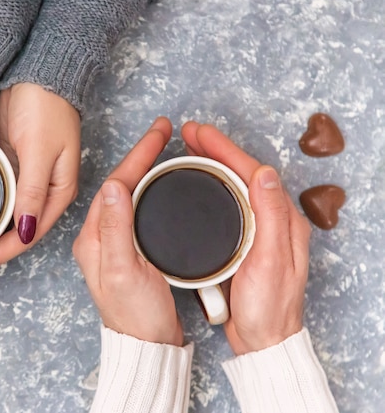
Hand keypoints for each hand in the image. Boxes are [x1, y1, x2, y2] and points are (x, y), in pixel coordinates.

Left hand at [0, 83, 80, 290]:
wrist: (41, 71)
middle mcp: (45, 192)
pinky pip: (1, 201)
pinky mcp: (16, 167)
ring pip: (6, 221)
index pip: (24, 238)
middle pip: (15, 236)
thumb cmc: (47, 106)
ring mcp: (30, 181)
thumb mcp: (40, 150)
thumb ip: (32, 192)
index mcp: (57, 192)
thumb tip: (23, 233)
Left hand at [73, 118, 183, 345]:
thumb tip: (116, 187)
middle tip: (163, 130)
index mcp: (93, 238)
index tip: (158, 132)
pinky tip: (158, 184)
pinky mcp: (128, 251)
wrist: (147, 345)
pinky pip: (136, 209)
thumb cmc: (135, 316)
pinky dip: (148, 190)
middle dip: (140, 154)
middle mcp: (98, 237)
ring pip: (127, 194)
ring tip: (161, 148)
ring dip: (143, 168)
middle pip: (119, 184)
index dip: (137, 155)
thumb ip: (117, 230)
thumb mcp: (125, 272)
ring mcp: (113, 243)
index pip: (114, 184)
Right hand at [181, 122, 311, 354]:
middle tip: (190, 133)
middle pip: (244, 172)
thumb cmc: (268, 307)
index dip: (225, 148)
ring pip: (236, 184)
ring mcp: (260, 229)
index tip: (200, 133)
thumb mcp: (270, 262)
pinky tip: (201, 183)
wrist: (264, 339)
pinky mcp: (247, 239)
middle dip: (217, 148)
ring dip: (215, 162)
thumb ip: (269, 217)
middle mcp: (274, 219)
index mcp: (283, 220)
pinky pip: (231, 201)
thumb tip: (265, 173)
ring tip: (192, 150)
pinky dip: (215, 184)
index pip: (253, 171)